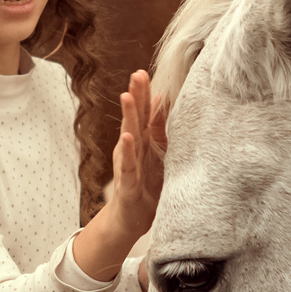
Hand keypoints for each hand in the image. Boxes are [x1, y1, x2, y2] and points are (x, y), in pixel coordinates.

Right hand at [72, 71, 167, 281]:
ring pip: (129, 136)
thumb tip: (164, 101)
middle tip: (137, 74)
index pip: (143, 113)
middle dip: (136, 96)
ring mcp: (129, 164)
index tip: (144, 72)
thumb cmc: (147, 186)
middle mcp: (133, 149)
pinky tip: (126, 137)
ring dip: (128, 116)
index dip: (144, 93)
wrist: (132, 219)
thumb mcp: (158, 156)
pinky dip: (127, 150)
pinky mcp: (127, 182)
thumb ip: (159, 130)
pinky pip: (128, 164)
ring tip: (128, 96)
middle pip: (135, 118)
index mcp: (143, 142)